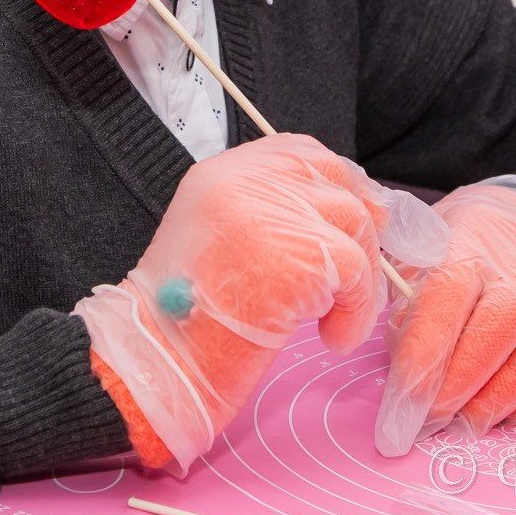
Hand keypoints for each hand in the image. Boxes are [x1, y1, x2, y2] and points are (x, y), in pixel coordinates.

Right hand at [75, 132, 389, 474]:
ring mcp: (270, 213)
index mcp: (220, 173)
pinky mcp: (299, 255)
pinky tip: (332, 336)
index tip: (348, 221)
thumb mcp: (217, 238)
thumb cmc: (188, 320)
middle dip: (357, 224)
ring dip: (358, 277)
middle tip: (354, 273)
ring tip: (331, 318)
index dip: (333, 185)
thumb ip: (269, 212)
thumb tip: (347, 211)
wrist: (157, 363)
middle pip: (334, 177)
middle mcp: (243, 180)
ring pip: (355, 223)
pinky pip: (358, 273)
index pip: (299, 151)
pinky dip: (357, 311)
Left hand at [375, 182, 515, 455]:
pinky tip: (509, 412)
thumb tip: (407, 384)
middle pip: (502, 322)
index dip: (425, 352)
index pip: (447, 293)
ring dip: (503, 396)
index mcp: (469, 243)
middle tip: (435, 420)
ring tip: (469, 423)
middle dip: (465, 381)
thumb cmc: (455, 260)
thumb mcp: (417, 267)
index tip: (402, 402)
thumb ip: (408, 315)